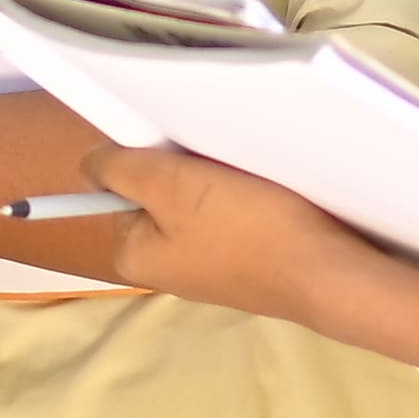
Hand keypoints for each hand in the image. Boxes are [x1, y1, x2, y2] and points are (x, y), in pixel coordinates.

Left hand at [76, 139, 376, 326]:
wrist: (329, 271)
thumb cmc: (244, 228)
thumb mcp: (169, 186)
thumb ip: (118, 169)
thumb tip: (89, 165)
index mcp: (135, 257)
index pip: (118, 190)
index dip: (143, 158)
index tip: (175, 146)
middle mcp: (167, 269)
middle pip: (160, 195)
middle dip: (183, 169)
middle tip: (214, 157)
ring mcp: (210, 269)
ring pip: (199, 204)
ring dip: (216, 180)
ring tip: (244, 172)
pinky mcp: (249, 264)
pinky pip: (231, 218)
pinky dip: (243, 200)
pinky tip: (266, 193)